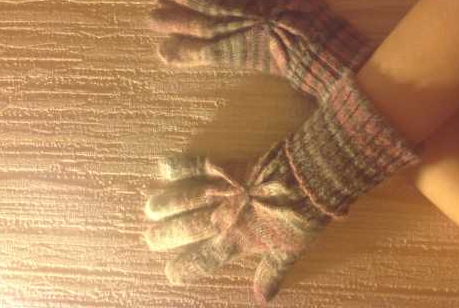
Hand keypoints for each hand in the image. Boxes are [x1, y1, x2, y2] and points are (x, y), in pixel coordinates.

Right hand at [144, 146, 327, 303]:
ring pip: (187, 198)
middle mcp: (225, 217)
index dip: (187, 267)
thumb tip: (262, 299)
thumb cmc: (303, 216)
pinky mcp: (229, 167)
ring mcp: (225, 190)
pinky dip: (181, 165)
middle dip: (168, 235)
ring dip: (167, 204)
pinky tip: (162, 165)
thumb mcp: (290, 249)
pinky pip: (199, 166)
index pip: (207, 258)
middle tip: (150, 240)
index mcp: (240, 239)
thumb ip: (272, 271)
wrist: (310, 178)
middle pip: (189, 228)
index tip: (170, 273)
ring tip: (149, 209)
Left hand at [149, 0, 372, 100]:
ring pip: (193, 25)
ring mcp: (228, 32)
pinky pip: (200, 55)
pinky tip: (163, 53)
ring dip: (171, 21)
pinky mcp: (229, 55)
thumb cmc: (306, 13)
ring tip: (150, 18)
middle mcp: (233, 8)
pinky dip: (182, 54)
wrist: (312, 48)